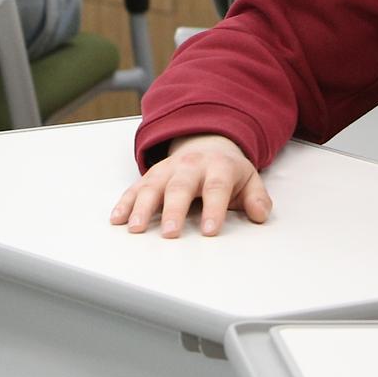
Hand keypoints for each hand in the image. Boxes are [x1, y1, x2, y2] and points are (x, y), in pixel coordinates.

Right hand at [109, 135, 272, 237]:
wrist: (207, 143)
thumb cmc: (227, 170)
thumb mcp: (249, 179)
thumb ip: (257, 198)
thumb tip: (260, 215)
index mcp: (218, 167)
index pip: (216, 188)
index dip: (214, 209)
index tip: (210, 231)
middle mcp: (190, 166)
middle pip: (180, 187)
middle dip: (174, 210)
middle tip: (170, 233)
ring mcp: (167, 170)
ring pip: (152, 186)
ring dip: (142, 207)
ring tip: (136, 228)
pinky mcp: (151, 176)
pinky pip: (135, 188)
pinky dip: (125, 203)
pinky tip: (118, 219)